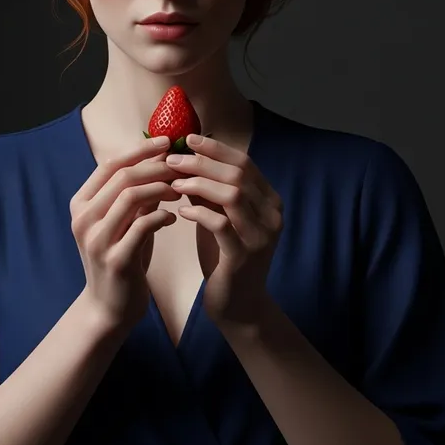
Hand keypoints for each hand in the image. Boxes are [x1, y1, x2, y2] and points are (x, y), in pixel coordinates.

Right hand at [70, 136, 179, 330]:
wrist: (110, 307)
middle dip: (156, 166)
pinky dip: (162, 216)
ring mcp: (96, 239)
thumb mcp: (125, 220)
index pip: (110, 163)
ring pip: (130, 196)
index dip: (140, 149)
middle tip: (182, 165)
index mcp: (81, 203)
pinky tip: (174, 218)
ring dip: (161, 188)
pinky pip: (142, 226)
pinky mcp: (115, 259)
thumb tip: (162, 158)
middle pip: (122, 176)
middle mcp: (83, 218)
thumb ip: (137, 193)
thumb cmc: (121, 256)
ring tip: (180, 191)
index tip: (167, 141)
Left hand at [165, 134, 282, 328]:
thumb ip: (208, 190)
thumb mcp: (218, 216)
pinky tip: (180, 211)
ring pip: (232, 195)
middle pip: (237, 174)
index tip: (188, 139)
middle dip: (202, 162)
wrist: (238, 305)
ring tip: (174, 183)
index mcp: (269, 200)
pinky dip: (199, 212)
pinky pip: (221, 224)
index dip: (216, 149)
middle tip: (173, 159)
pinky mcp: (245, 256)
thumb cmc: (224, 256)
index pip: (244, 162)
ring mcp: (262, 235)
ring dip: (198, 184)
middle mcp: (272, 214)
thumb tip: (185, 157)